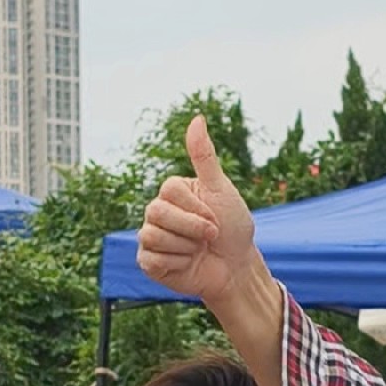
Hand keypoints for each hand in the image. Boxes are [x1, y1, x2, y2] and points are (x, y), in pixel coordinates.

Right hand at [136, 116, 264, 307]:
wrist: (236, 267)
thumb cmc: (233, 228)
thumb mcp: (221, 188)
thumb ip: (204, 156)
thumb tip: (197, 117)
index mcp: (173, 192)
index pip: (170, 189)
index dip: (198, 208)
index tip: (215, 217)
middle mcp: (157, 211)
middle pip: (156, 211)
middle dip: (193, 228)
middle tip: (210, 236)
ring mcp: (151, 236)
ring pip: (153, 235)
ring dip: (186, 247)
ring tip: (198, 250)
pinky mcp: (149, 261)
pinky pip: (151, 258)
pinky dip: (177, 263)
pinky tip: (187, 263)